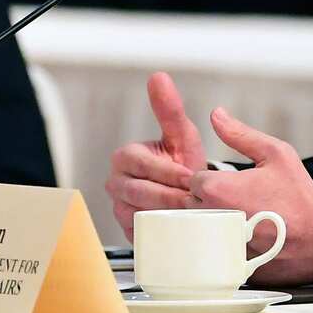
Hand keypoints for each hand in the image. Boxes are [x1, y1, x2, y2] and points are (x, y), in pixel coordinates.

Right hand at [106, 72, 207, 240]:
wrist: (186, 194)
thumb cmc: (181, 162)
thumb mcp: (180, 134)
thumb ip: (169, 108)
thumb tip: (158, 76)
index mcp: (125, 157)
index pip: (143, 165)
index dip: (169, 171)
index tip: (191, 176)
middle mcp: (117, 183)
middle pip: (141, 193)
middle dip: (171, 197)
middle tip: (195, 201)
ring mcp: (120, 209)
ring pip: (141, 215)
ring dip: (168, 217)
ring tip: (192, 215)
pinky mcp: (128, 232)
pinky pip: (142, 236)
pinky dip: (162, 234)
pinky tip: (181, 231)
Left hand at [188, 107, 312, 285]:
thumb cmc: (299, 196)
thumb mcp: (275, 154)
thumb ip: (240, 134)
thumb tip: (216, 114)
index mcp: (218, 188)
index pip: (193, 178)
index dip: (210, 178)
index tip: (229, 182)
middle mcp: (212, 216)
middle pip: (190, 202)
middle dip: (207, 198)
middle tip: (234, 198)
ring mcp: (218, 242)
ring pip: (199, 226)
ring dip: (211, 220)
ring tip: (239, 217)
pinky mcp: (226, 260)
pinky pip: (212, 248)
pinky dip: (221, 242)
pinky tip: (242, 237)